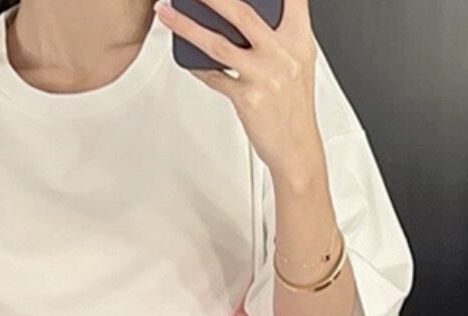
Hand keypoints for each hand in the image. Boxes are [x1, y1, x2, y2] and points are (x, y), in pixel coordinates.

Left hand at [156, 0, 323, 180]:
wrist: (297, 150)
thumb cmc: (295, 110)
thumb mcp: (299, 64)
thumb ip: (281, 36)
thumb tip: (250, 17)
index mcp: (299, 40)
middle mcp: (283, 54)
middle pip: (242, 12)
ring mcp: (264, 76)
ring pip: (218, 44)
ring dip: (187, 26)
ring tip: (168, 14)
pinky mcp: (248, 98)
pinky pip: (214, 77)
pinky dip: (198, 68)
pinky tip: (187, 60)